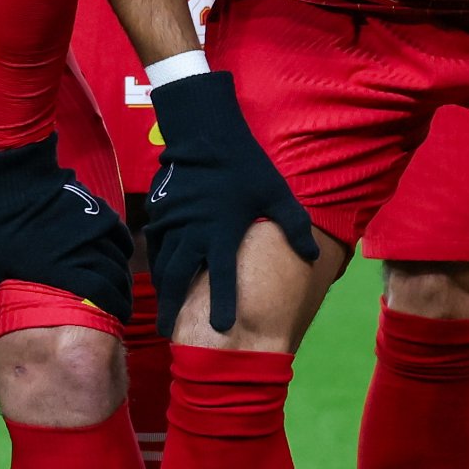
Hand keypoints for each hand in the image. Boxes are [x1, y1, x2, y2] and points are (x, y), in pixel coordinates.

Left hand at [0, 134, 131, 330]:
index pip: (105, 299)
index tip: (117, 320)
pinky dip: (122, 249)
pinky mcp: (99, 210)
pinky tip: (117, 257)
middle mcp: (88, 252)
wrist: (15, 176)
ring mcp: (96, 230)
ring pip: (120, 259)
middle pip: (118, 281)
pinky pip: (120, 236)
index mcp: (65, 271)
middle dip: (122, 297)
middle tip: (119, 308)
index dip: (116, 311)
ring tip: (119, 286)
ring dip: (122, 275)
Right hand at [139, 69, 316, 334]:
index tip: (222, 332)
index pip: (223, 278)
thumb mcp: (276, 194)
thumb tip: (311, 255)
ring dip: (163, 292)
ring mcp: (173, 224)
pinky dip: (157, 267)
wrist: (205, 134)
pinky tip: (160, 278)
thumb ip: (293, 226)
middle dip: (174, 309)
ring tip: (166, 314)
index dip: (222, 306)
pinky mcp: (161, 214)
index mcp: (223, 232)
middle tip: (173, 335)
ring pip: (162, 266)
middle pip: (178, 280)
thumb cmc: (245, 166)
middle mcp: (193, 233)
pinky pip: (156, 248)